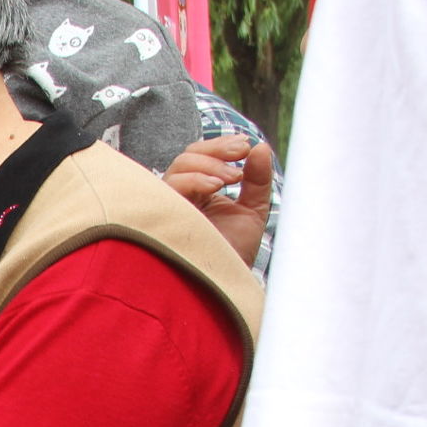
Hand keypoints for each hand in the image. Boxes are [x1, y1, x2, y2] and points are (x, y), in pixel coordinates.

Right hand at [165, 135, 274, 267]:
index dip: (221, 146)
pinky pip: (170, 186)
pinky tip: (215, 188)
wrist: (226, 280)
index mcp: (199, 191)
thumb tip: (262, 148)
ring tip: (233, 178)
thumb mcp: (253, 209)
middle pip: (188, 156)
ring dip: (209, 165)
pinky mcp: (164, 215)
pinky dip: (193, 180)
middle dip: (216, 150)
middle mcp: (182, 195)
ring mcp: (171, 204)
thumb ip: (258, 180)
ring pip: (178, 167)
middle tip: (242, 152)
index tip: (246, 147)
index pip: (201, 156)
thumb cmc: (235, 251)